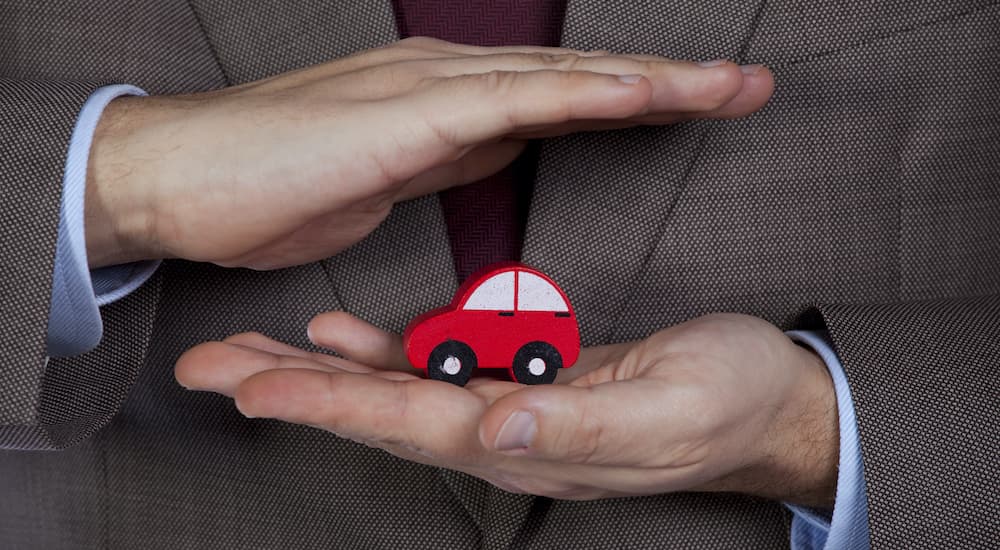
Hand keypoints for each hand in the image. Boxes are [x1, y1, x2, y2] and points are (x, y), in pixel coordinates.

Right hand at [84, 38, 772, 267]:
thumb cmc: (270, 184)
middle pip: (580, 79)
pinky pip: (510, 102)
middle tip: (746, 85)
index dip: (636, 100)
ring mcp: (428, 90)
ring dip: (647, 81)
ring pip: (561, 79)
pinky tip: (635, 92)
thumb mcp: (386, 176)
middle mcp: (448, 82)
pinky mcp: (405, 116)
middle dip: (669, 82)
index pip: (563, 97)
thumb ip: (449, 158)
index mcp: (448, 102)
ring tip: (725, 84)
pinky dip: (579, 95)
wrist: (176, 178)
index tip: (701, 106)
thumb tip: (500, 148)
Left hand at [176, 312, 837, 506]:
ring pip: (395, 392)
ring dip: (319, 374)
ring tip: (248, 353)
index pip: (410, 425)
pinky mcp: (528, 379)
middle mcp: (506, 433)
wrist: (766, 403)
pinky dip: (382, 353)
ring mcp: (513, 408)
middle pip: (378, 415)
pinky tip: (342, 336)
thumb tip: (496, 425)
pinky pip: (438, 369)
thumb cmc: (726, 403)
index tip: (254, 391)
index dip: (330, 408)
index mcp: (531, 443)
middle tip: (210, 369)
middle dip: (292, 392)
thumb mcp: (666, 410)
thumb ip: (577, 422)